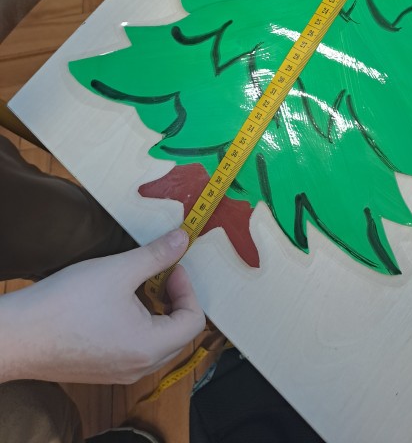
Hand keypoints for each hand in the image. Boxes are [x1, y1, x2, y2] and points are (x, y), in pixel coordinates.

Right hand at [0, 229, 205, 383]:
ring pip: (157, 343)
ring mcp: (119, 372)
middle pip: (179, 334)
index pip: (193, 321)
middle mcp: (138, 367)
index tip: (172, 267)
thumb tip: (183, 239)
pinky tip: (117, 303)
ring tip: (139, 286)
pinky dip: (138, 325)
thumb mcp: (119, 270)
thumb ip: (156, 255)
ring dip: (158, 313)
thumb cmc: (67, 303)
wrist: (17, 335)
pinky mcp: (100, 370)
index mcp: (149, 347)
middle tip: (161, 274)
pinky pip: (134, 349)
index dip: (188, 289)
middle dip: (176, 300)